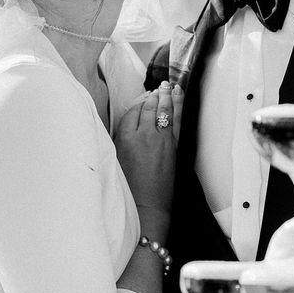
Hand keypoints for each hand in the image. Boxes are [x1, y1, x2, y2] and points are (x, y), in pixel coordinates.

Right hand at [115, 82, 182, 212]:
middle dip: (154, 95)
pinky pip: (176, 120)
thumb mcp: (115, 161)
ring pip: (164, 110)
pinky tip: (179, 97)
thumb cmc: (129, 189)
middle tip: (158, 87)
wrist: (147, 207)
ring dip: (167, 96)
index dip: (138, 103)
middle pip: (149, 108)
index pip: (132, 112)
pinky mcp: (174, 147)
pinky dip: (178, 106)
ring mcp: (161, 140)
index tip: (142, 98)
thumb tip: (125, 127)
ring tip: (169, 85)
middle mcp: (143, 136)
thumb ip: (119, 141)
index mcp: (125, 139)